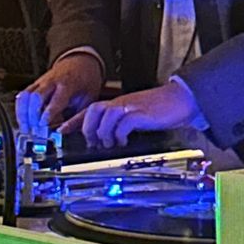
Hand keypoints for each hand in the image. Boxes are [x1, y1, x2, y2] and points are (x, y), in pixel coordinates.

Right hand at [16, 51, 103, 133]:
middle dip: (32, 116)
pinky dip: (20, 109)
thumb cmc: (85, 81)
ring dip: (23, 114)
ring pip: (25, 96)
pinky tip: (23, 120)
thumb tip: (63, 131)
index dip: (48, 114)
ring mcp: (40, 82)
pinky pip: (22, 96)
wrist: (80, 62)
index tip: (43, 126)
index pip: (55, 100)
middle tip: (34, 131)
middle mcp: (51, 81)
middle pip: (35, 97)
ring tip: (26, 129)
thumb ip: (77, 116)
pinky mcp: (34, 85)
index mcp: (68, 84)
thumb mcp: (89, 99)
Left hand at [76, 77, 200, 151]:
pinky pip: (124, 122)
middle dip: (88, 128)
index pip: (90, 110)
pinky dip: (119, 134)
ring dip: (103, 132)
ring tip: (108, 144)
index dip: (74, 121)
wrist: (181, 99)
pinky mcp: (142, 113)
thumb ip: (120, 124)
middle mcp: (121, 103)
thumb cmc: (159, 109)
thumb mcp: (135, 116)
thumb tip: (106, 141)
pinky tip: (123, 141)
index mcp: (117, 104)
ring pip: (106, 115)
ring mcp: (131, 107)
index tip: (62, 131)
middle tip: (93, 142)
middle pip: (93, 110)